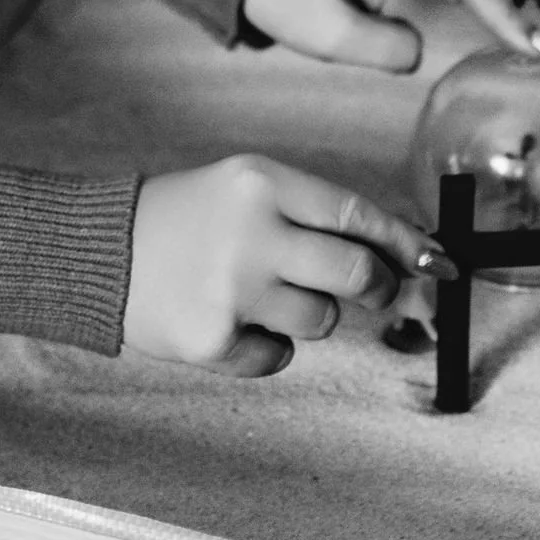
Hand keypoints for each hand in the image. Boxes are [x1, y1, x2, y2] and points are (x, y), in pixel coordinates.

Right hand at [122, 156, 452, 377]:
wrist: (100, 251)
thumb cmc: (186, 218)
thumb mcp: (245, 189)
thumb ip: (316, 214)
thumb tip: (404, 255)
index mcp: (262, 182)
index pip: (358, 215)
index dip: (407, 244)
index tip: (439, 264)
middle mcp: (252, 232)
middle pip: (358, 273)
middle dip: (379, 287)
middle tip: (373, 290)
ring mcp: (232, 290)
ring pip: (322, 320)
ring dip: (309, 315)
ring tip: (262, 294)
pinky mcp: (213, 339)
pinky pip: (279, 357)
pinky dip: (266, 346)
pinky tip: (230, 320)